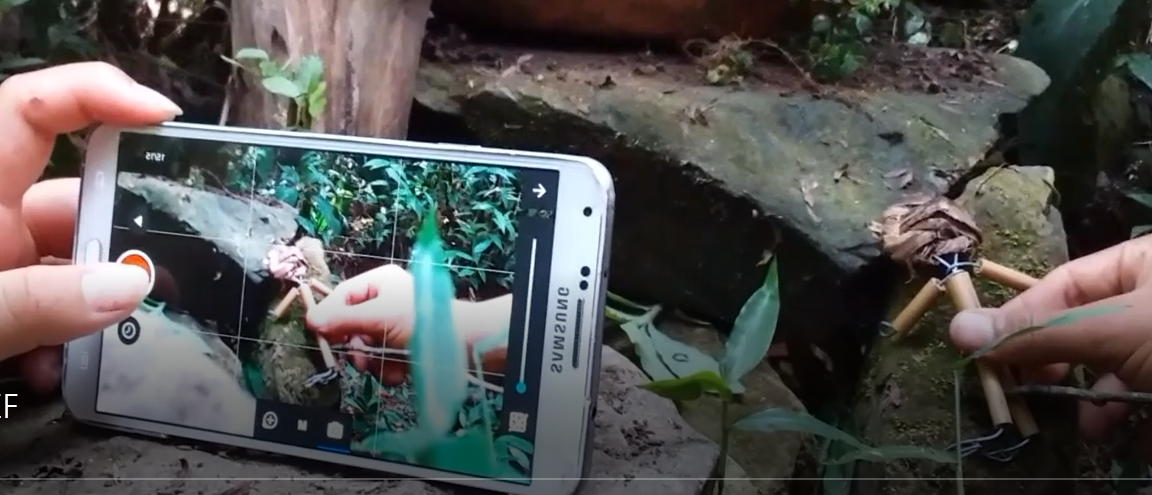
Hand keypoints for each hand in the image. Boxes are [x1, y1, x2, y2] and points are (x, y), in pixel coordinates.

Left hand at [0, 63, 182, 393]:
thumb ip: (36, 302)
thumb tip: (126, 290)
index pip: (37, 110)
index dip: (101, 95)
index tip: (161, 118)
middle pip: (74, 204)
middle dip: (119, 243)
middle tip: (151, 281)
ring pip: (69, 271)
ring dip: (95, 310)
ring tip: (107, 346)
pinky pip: (48, 316)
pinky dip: (62, 346)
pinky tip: (53, 372)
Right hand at [305, 264, 417, 384]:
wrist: (463, 346)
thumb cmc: (420, 322)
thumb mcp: (378, 318)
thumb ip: (343, 320)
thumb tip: (310, 321)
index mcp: (380, 283)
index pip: (342, 296)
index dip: (330, 316)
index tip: (320, 335)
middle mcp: (386, 301)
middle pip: (351, 325)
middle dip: (356, 346)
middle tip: (359, 359)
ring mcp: (394, 326)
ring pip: (366, 347)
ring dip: (373, 362)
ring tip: (386, 366)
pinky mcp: (403, 347)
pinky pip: (383, 359)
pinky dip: (389, 369)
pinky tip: (400, 372)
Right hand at [949, 235, 1151, 454]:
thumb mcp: (1114, 329)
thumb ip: (1039, 332)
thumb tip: (956, 328)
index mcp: (1140, 263)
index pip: (1063, 283)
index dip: (1024, 317)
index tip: (989, 352)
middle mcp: (1145, 299)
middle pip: (1079, 327)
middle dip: (1056, 364)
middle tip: (1029, 387)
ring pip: (1105, 367)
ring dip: (1090, 401)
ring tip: (1090, 424)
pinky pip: (1132, 394)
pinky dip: (1119, 415)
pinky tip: (1117, 430)